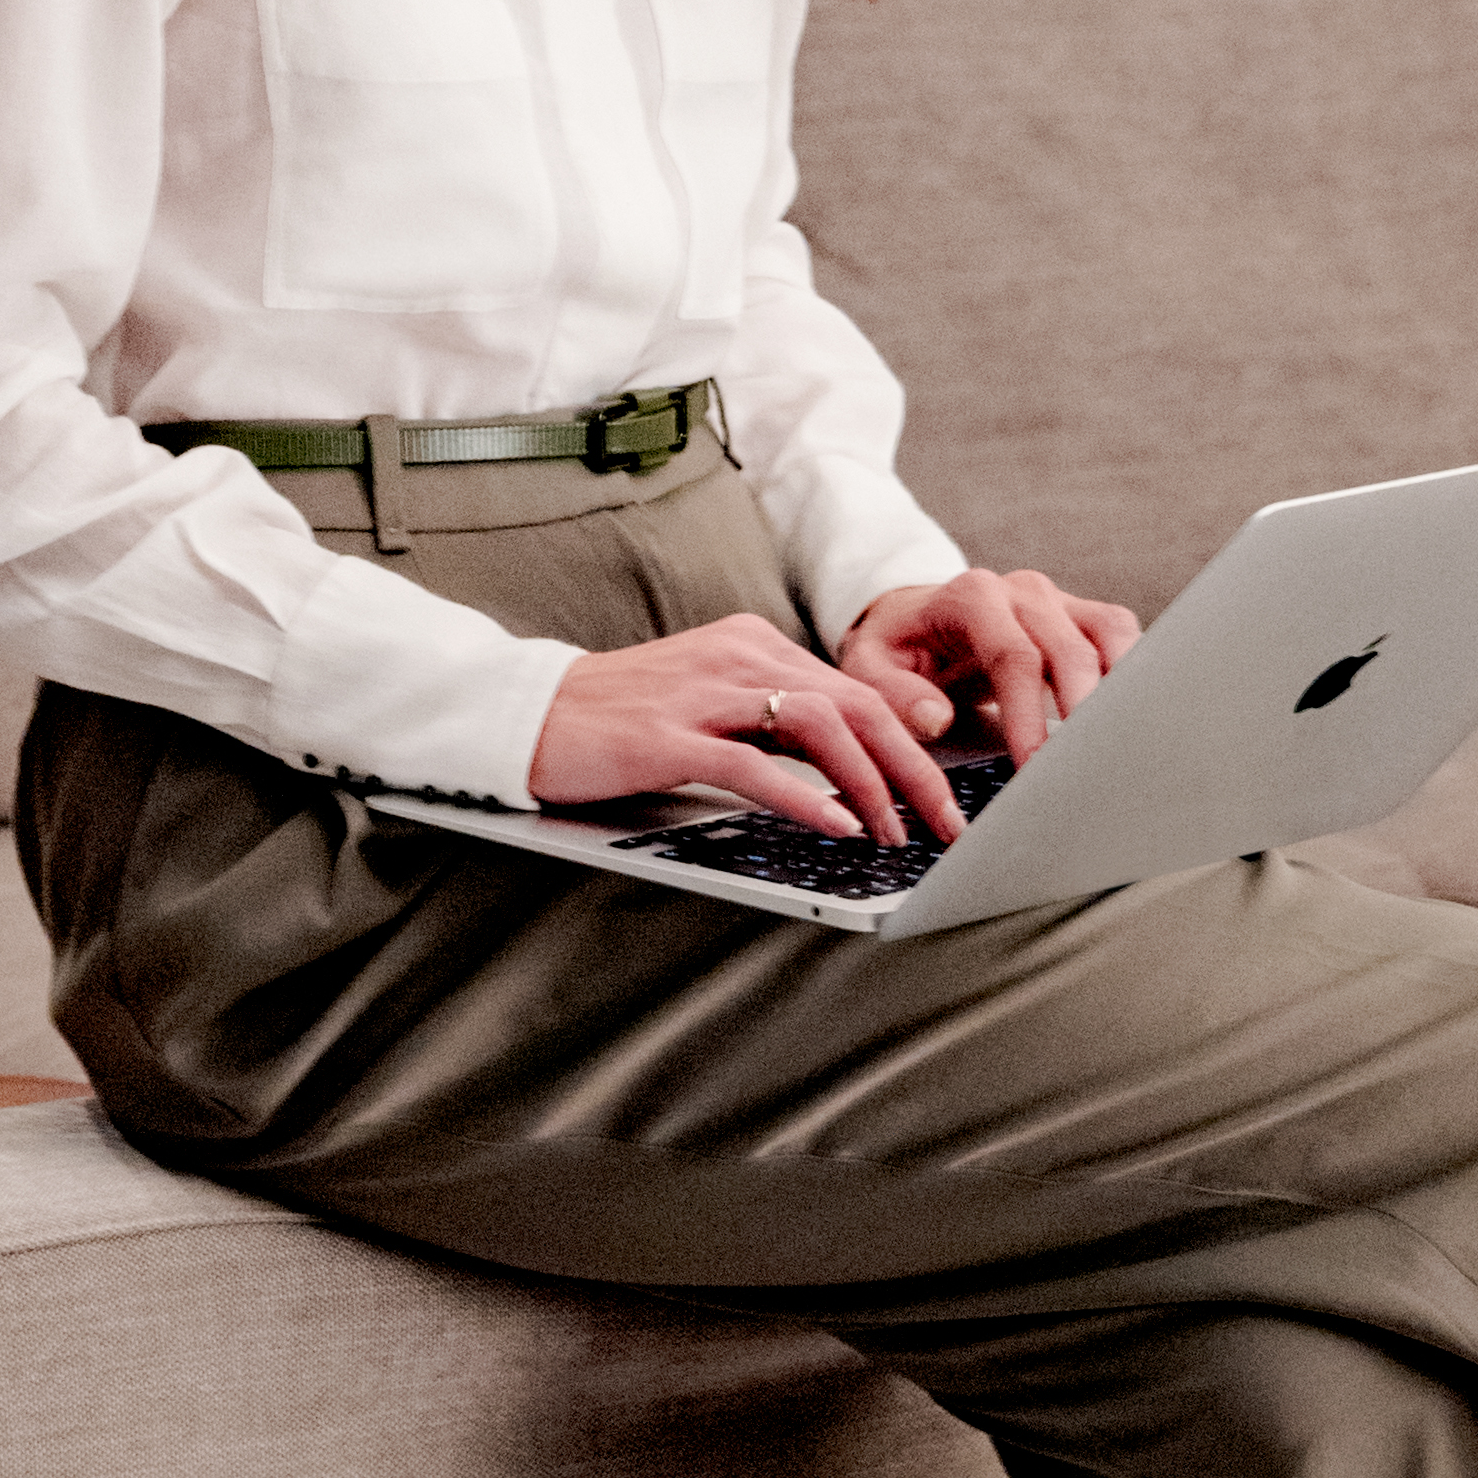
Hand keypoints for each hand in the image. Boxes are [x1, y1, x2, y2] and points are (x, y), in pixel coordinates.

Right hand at [527, 616, 967, 839]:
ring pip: (818, 727)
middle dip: (913, 769)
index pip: (857, 692)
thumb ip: (773, 722)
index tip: (942, 798)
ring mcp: (703, 693)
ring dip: (870, 784)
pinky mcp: (668, 735)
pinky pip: (752, 763)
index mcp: (754, 644)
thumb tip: (847, 773)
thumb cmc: (621, 721)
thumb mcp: (711, 704)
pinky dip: (803, 796)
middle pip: (856, 705)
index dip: (912, 747)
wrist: (530, 713)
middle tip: (947, 825)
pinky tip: (834, 826)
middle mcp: (738, 656)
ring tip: (895, 833)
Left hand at [840, 566, 1139, 753]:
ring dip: (1121, 691)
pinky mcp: (1082, 615)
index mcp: (971, 597)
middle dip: (1084, 714)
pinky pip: (1122, 636)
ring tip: (1123, 747)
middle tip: (1088, 770)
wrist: (916, 618)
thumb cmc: (895, 649)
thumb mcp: (868, 668)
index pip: (1013, 657)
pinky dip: (1134, 675)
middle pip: (1070, 649)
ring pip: (1110, 635)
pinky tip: (1132, 719)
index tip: (1036, 767)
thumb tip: (935, 718)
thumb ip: (894, 694)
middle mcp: (1023, 591)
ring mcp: (1059, 600)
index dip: (1030, 716)